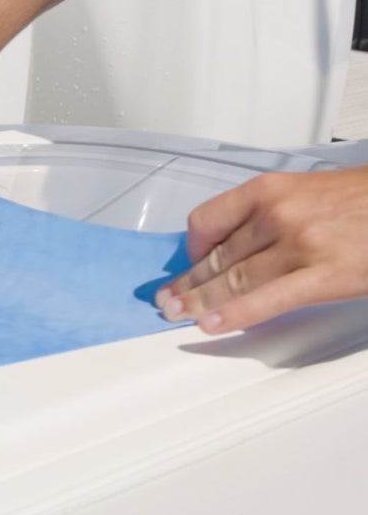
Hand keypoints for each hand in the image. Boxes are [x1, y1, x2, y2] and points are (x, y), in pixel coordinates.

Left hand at [155, 167, 367, 332]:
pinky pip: (266, 299)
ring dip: (199, 301)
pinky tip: (210, 324)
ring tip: (177, 314)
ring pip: (233, 280)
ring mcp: (298, 245)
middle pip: (216, 256)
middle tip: (165, 299)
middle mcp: (277, 214)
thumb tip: (236, 244)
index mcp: (269, 190)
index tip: (187, 265)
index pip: (206, 221)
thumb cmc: (362, 201)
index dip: (191, 249)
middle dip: (187, 282)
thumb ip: (268, 215)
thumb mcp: (306, 193)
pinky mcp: (322, 275)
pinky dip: (233, 314)